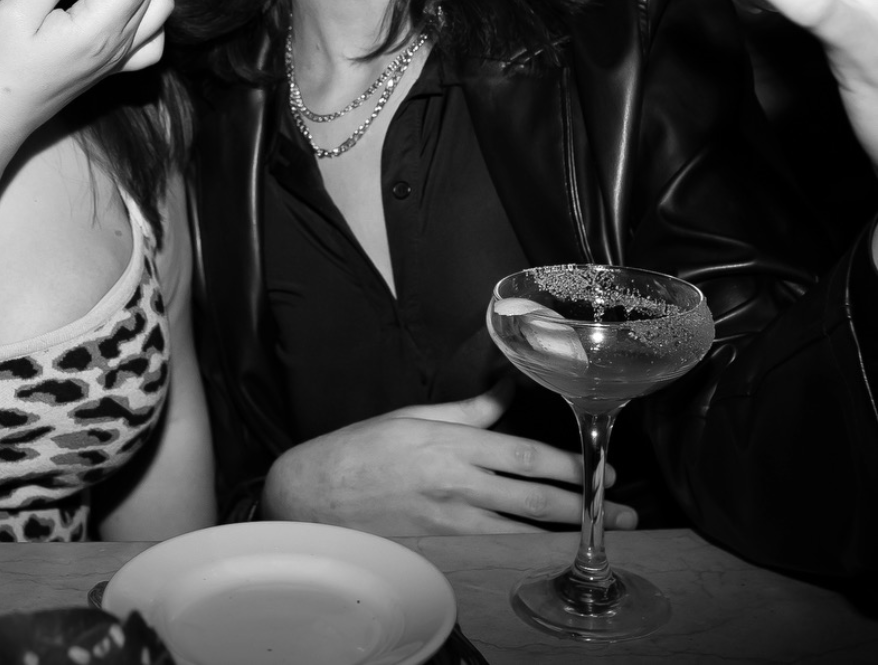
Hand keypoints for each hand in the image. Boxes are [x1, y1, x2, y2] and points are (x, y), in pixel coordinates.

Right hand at [260, 379, 636, 535]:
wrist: (316, 494)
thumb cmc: (362, 449)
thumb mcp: (415, 417)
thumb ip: (469, 409)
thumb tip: (508, 387)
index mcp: (453, 445)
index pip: (528, 456)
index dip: (572, 464)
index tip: (602, 469)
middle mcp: (459, 485)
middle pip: (537, 499)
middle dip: (587, 506)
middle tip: (624, 514)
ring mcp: (452, 522)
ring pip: (524, 531)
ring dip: (568, 533)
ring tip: (603, 537)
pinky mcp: (444, 547)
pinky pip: (497, 550)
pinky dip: (529, 552)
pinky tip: (552, 553)